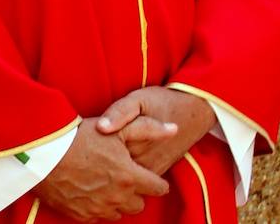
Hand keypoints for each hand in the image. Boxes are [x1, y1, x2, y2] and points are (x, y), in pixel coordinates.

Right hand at [33, 119, 169, 221]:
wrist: (41, 151)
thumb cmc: (79, 136)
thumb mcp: (116, 128)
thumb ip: (148, 129)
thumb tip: (174, 130)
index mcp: (130, 177)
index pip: (158, 188)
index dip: (153, 179)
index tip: (142, 171)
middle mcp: (118, 198)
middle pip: (139, 204)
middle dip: (134, 192)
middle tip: (119, 175)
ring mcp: (99, 209)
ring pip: (119, 212)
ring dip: (116, 200)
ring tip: (102, 181)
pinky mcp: (81, 215)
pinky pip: (98, 217)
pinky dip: (96, 206)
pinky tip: (87, 190)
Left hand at [96, 87, 215, 175]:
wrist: (193, 112)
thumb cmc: (161, 102)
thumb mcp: (137, 99)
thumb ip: (118, 112)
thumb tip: (101, 127)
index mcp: (134, 141)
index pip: (103, 153)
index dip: (91, 146)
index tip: (86, 137)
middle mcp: (144, 160)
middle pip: (111, 168)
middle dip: (100, 159)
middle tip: (94, 146)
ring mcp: (152, 169)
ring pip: (123, 177)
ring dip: (112, 167)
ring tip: (104, 152)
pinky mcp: (158, 171)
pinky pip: (136, 180)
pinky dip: (124, 171)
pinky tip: (118, 158)